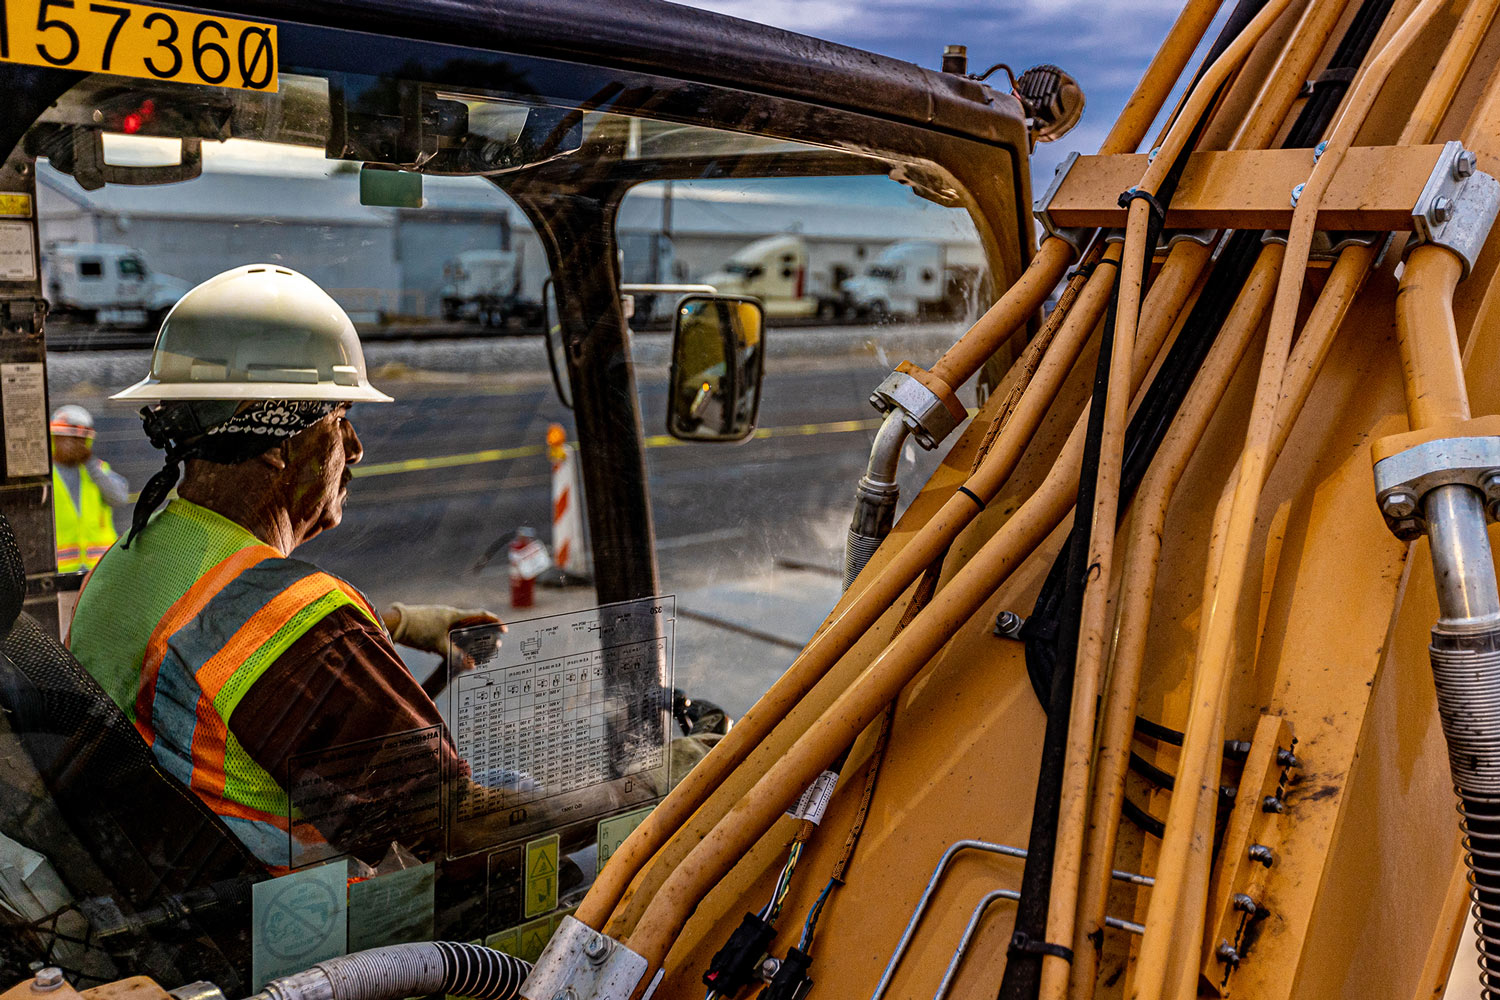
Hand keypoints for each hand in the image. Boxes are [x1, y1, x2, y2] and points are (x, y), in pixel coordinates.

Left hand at [385, 602, 502, 659]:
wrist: (396, 622)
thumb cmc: (418, 631)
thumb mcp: (438, 646)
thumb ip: (455, 655)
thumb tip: (472, 666)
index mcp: (454, 615)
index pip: (480, 615)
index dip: (494, 622)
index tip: (504, 629)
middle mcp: (448, 612)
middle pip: (472, 619)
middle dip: (484, 628)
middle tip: (494, 638)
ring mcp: (439, 614)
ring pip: (460, 623)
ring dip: (470, 632)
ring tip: (476, 642)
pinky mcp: (431, 619)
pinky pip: (449, 626)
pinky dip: (457, 634)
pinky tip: (453, 643)